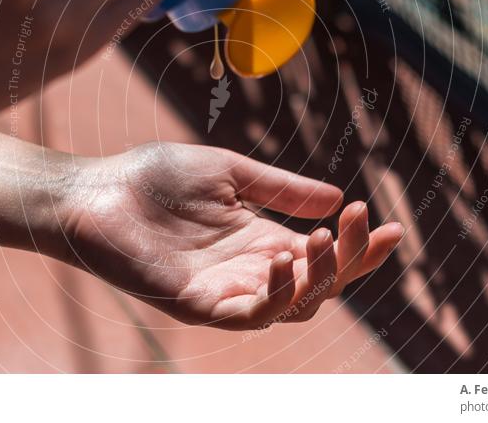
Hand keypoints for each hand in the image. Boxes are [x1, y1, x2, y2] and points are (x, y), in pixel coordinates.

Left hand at [60, 143, 404, 329]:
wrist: (98, 190)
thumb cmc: (156, 178)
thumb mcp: (230, 172)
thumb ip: (280, 188)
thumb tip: (337, 197)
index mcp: (261, 239)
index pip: (323, 254)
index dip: (358, 245)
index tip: (389, 223)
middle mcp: (251, 270)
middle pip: (320, 283)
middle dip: (350, 259)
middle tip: (363, 225)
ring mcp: (226, 291)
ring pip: (294, 304)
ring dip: (318, 275)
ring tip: (320, 236)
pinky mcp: (198, 305)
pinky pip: (249, 314)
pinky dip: (275, 293)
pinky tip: (283, 258)